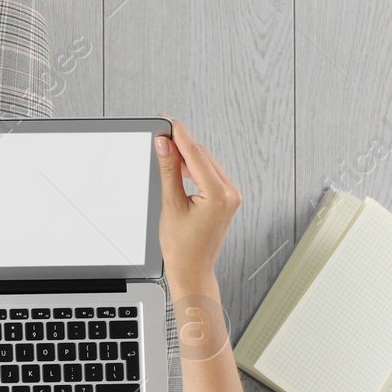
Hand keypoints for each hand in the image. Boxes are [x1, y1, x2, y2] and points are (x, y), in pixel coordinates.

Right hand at [156, 119, 241, 292]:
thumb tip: (164, 144)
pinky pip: (210, 174)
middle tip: (160, 133)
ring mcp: (231, 196)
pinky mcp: (227, 198)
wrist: (192, 270)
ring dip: (187, 155)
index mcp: (219, 195)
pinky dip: (194, 167)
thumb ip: (169, 170)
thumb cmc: (182, 248)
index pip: (196, 154)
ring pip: (206, 163)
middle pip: (203, 156)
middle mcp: (230, 193)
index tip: (166, 121)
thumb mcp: (171, 204)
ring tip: (165, 150)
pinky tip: (179, 166)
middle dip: (181, 143)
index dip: (179, 134)